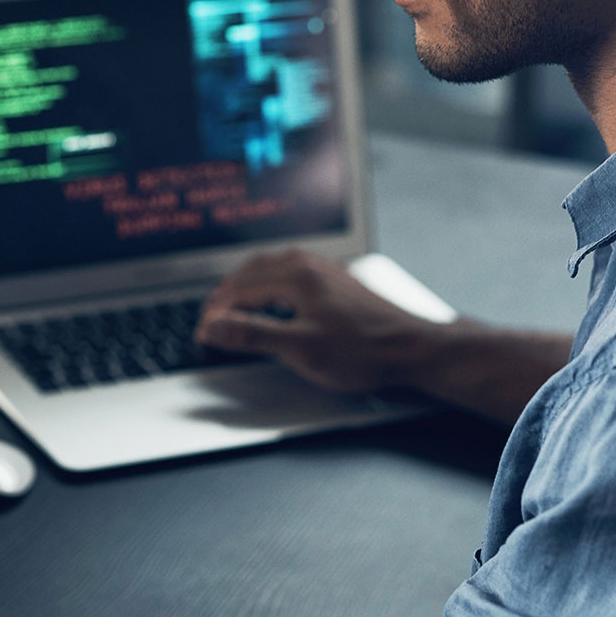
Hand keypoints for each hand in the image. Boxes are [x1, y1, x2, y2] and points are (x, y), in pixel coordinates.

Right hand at [195, 249, 438, 393]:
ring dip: (244, 286)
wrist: (412, 348)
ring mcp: (323, 270)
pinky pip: (289, 272)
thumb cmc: (363, 351)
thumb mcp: (302, 349)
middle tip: (208, 320)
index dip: (215, 313)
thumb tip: (215, 327)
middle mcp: (308, 265)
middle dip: (224, 296)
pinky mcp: (335, 280)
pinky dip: (267, 284)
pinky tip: (271, 298)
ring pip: (269, 268)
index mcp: (295, 276)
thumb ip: (253, 336)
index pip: (238, 290)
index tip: (203, 334)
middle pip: (250, 273)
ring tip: (230, 306)